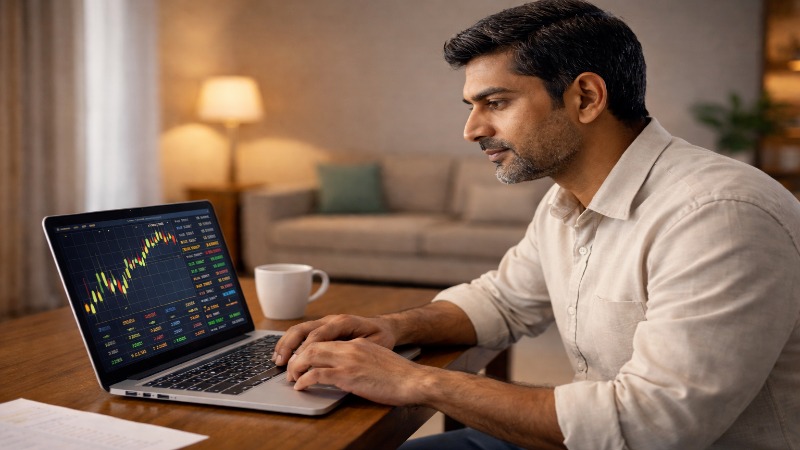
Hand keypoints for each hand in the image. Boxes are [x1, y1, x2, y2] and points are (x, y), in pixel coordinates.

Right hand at [272, 314, 396, 365]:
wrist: (385, 326)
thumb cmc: (381, 336)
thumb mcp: (374, 343)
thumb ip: (356, 348)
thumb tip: (339, 356)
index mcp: (343, 322)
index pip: (317, 336)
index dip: (305, 352)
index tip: (297, 366)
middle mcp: (330, 320)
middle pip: (303, 329)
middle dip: (289, 346)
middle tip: (281, 364)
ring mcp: (324, 322)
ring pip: (299, 329)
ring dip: (285, 344)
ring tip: (277, 360)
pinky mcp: (322, 328)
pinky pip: (301, 333)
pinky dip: (289, 342)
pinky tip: (283, 354)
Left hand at [287, 338, 429, 405]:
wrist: (413, 380)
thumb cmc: (399, 375)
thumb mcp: (376, 359)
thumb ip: (360, 358)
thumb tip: (346, 368)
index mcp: (356, 342)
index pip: (323, 340)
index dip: (307, 349)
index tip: (299, 359)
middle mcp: (350, 347)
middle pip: (312, 345)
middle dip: (296, 357)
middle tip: (290, 370)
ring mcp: (348, 360)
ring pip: (310, 357)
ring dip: (296, 368)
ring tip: (292, 379)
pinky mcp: (348, 375)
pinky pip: (317, 375)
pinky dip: (304, 380)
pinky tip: (301, 387)